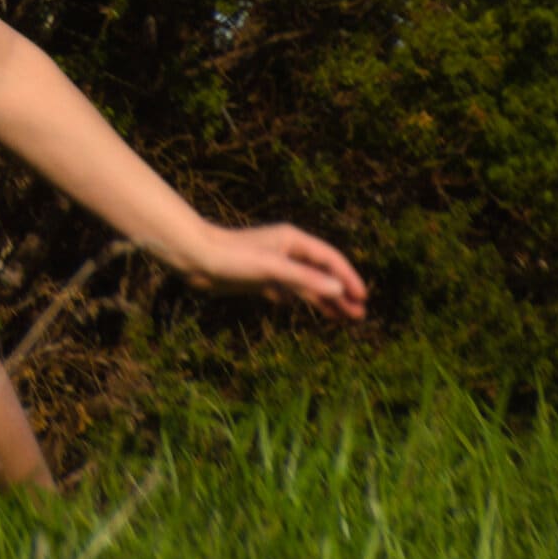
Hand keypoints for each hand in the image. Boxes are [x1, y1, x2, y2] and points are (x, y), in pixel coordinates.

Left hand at [182, 221, 369, 321]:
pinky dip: (303, 300)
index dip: (348, 278)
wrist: (195, 259)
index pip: (330, 259)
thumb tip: (338, 290)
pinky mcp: (260, 278)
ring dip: (325, 300)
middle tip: (359, 314)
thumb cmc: (232, 258)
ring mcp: (274, 265)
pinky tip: (314, 312)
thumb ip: (305, 279)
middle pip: (321, 273)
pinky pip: (290, 290)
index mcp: (293, 241)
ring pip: (307, 284)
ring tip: (344, 318)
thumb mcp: (271, 269)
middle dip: (341, 293)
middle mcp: (286, 250)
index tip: (362, 298)